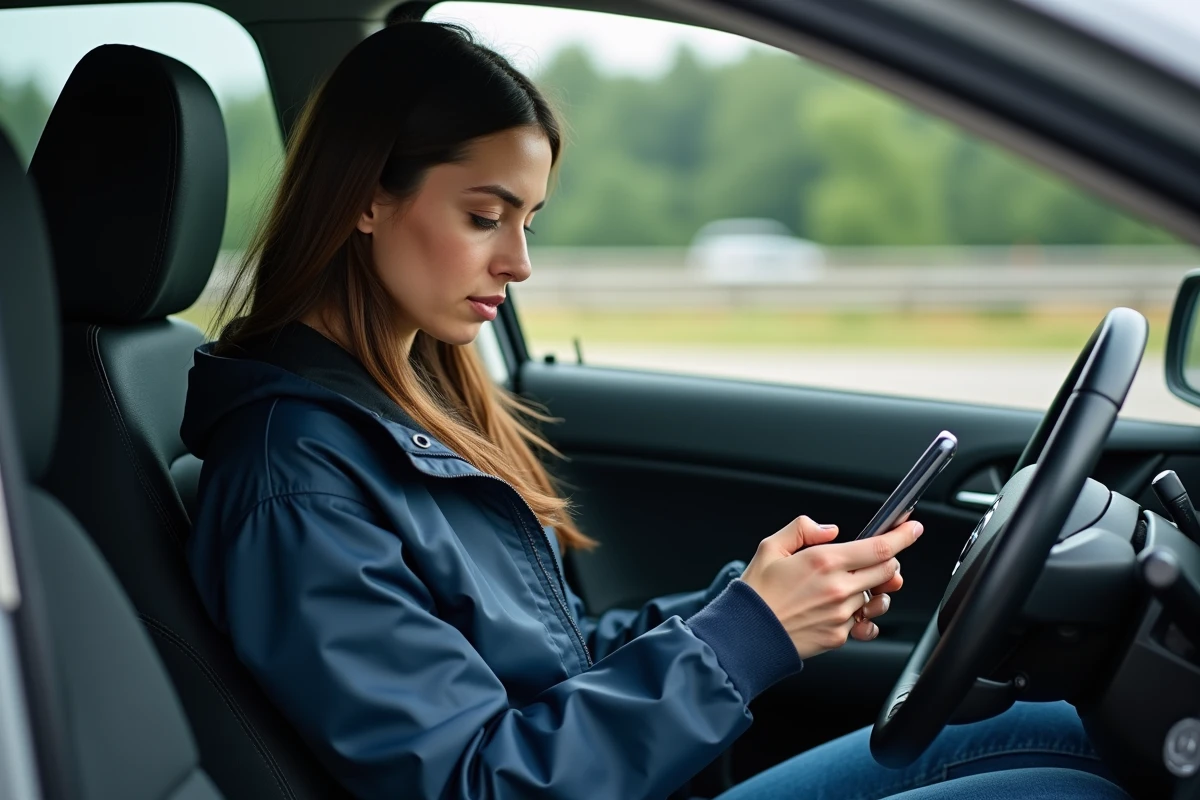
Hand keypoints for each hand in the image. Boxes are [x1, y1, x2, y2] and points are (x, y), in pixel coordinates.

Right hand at [740, 515, 922, 658]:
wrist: (746, 636)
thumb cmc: (756, 593)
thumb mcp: (770, 547)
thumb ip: (802, 529)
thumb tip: (830, 530)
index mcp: (824, 561)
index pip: (879, 547)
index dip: (903, 536)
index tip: (913, 527)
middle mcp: (838, 588)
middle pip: (887, 571)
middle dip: (890, 561)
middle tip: (878, 556)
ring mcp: (842, 614)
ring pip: (879, 597)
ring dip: (877, 588)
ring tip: (861, 586)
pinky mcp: (839, 636)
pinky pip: (865, 623)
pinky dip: (863, 615)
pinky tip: (851, 610)